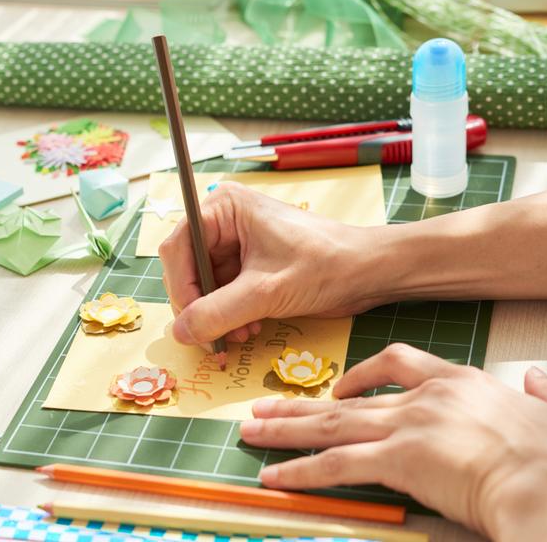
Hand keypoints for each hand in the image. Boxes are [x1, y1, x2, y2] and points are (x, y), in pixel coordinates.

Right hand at [159, 182, 380, 347]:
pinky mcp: (247, 265)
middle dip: (200, 307)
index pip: (178, 248)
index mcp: (223, 208)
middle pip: (187, 269)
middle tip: (215, 338)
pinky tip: (247, 329)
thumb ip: (218, 312)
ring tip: (238, 336)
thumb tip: (180, 333)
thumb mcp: (266, 292)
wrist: (369, 273)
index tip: (190, 322)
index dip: (180, 287)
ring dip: (215, 316)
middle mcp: (223, 222)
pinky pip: (221, 294)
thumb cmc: (326, 265)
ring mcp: (234, 244)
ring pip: (203, 287)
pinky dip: (228, 316)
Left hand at [241, 344, 546, 541]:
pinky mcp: (398, 459)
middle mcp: (424, 397)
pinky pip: (336, 465)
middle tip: (264, 406)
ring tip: (252, 431)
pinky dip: (300, 470)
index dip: (362, 373)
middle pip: (348, 399)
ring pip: (332, 426)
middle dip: (302, 406)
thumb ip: (538, 395)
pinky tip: (274, 475)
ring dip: (286, 430)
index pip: (400, 362)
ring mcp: (407, 426)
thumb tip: (539, 382)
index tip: (338, 384)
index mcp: (458, 381)